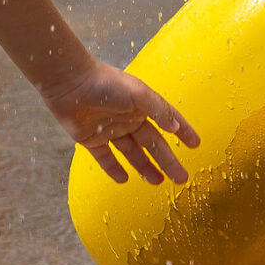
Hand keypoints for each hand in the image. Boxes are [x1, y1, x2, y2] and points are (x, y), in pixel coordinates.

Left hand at [39, 59, 200, 184]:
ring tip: (159, 182)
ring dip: (145, 167)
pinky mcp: (91, 139)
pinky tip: (125, 180)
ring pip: (132, 153)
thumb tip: (176, 126)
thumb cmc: (105, 82)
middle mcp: (128, 117)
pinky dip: (114, 169)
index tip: (196, 145)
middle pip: (153, 143)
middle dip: (168, 160)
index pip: (168, 119)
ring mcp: (110, 129)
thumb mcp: (138, 93)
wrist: (68, 81)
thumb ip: (158, 109)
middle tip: (182, 179)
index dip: (183, 131)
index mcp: (142, 104)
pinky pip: (106, 158)